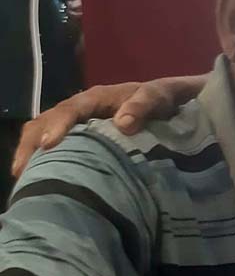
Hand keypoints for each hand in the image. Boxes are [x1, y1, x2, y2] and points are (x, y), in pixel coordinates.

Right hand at [12, 74, 207, 176]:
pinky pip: (55, 142)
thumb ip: (144, 105)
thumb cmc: (163, 98)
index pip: (71, 109)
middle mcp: (82, 107)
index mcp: (98, 97)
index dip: (59, 125)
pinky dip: (42, 157)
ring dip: (31, 151)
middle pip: (47, 120)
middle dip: (32, 143)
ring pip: (44, 130)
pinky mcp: (82, 134)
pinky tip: (38, 177)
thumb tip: (123, 122)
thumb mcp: (158, 97)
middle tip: (22, 170)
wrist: (170, 100)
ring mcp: (79, 121)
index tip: (50, 145)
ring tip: (22, 178)